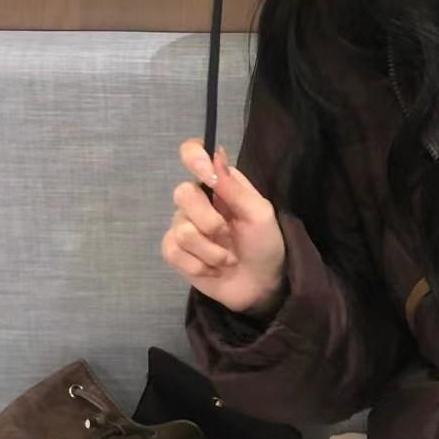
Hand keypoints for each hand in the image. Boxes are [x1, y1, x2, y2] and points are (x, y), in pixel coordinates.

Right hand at [161, 140, 286, 315]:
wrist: (261, 285)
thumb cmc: (265, 243)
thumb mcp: (260, 214)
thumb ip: (235, 188)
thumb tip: (215, 156)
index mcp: (220, 183)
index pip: (193, 153)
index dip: (194, 157)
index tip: (208, 175)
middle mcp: (197, 200)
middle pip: (183, 193)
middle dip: (210, 221)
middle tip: (229, 235)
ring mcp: (183, 225)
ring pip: (181, 230)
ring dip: (211, 250)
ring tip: (228, 258)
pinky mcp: (175, 252)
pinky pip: (173, 251)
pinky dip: (199, 265)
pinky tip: (214, 269)